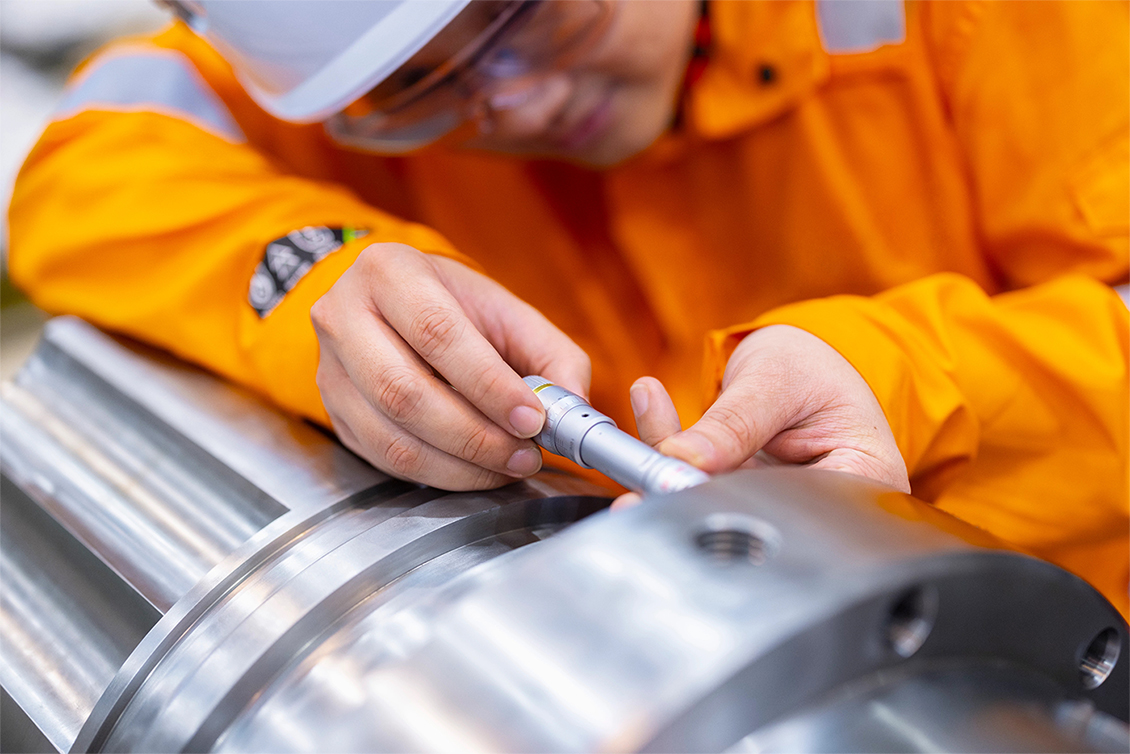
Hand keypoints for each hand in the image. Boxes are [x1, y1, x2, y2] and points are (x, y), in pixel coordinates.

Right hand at [311, 243, 589, 489]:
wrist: (392, 310)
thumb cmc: (455, 308)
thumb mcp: (507, 312)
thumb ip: (552, 354)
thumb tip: (573, 407)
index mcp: (389, 271)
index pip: (436, 332)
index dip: (487, 384)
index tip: (532, 418)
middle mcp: (343, 316)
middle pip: (404, 392)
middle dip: (475, 435)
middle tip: (525, 453)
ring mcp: (329, 369)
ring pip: (391, 437)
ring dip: (460, 465)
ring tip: (508, 465)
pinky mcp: (334, 413)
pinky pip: (384, 459)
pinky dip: (439, 475)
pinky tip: (475, 470)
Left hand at [616, 325, 908, 506]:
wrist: (804, 359)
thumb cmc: (814, 366)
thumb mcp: (777, 381)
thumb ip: (733, 422)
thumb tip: (681, 459)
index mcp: (867, 481)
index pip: (802, 513)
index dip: (736, 505)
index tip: (683, 489)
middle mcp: (829, 509)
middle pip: (757, 521)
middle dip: (693, 503)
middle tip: (644, 490)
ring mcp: (782, 508)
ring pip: (718, 509)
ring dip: (670, 484)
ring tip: (639, 456)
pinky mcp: (746, 502)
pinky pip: (700, 489)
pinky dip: (668, 459)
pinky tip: (650, 409)